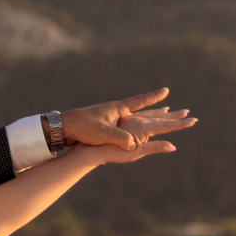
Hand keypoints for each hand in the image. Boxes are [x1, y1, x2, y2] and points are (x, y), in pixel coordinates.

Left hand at [63, 88, 194, 157]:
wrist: (63, 127)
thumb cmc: (82, 127)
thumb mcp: (103, 133)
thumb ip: (121, 138)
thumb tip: (135, 145)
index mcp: (117, 108)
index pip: (140, 101)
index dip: (154, 97)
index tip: (166, 91)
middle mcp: (116, 111)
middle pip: (142, 110)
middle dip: (157, 110)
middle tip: (171, 107)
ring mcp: (111, 118)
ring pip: (135, 118)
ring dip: (148, 118)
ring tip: (160, 115)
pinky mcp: (106, 125)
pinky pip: (127, 126)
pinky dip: (136, 127)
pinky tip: (137, 129)